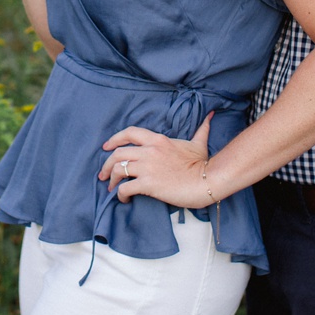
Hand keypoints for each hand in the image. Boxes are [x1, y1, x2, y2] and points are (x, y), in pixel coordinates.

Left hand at [98, 115, 212, 206]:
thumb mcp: (198, 143)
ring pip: (118, 169)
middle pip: (118, 153)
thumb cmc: (203, 164)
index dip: (114, 139)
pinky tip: (123, 199)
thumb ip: (201, 129)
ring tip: (111, 187)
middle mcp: (149, 151)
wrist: (207, 181)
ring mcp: (147, 167)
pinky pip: (125, 188)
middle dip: (107, 164)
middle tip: (104, 174)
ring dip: (111, 179)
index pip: (129, 133)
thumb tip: (210, 116)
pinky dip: (120, 194)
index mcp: (158, 140)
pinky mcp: (148, 184)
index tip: (106, 147)